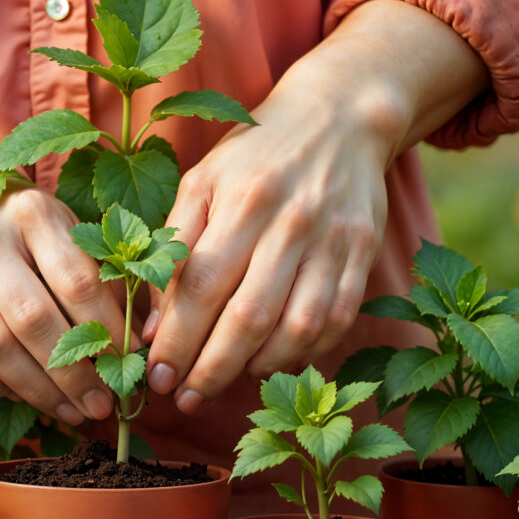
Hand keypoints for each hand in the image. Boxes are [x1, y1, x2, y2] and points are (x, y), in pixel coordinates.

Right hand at [0, 181, 121, 424]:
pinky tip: (24, 398)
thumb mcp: (60, 228)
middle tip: (103, 404)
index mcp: (32, 213)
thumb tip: (146, 333)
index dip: (108, 330)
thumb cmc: (13, 230)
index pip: (78, 281)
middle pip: (35, 319)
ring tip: (72, 412)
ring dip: (39, 390)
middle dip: (75, 372)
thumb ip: (103, 272)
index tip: (131, 365)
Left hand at [142, 55, 391, 412]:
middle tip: (184, 399)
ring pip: (297, 327)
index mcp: (242, 200)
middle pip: (248, 316)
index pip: (201, 286)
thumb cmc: (255, 156)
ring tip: (225, 382)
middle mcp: (290, 222)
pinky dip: (303, 354)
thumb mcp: (202, 181)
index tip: (157, 376)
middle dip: (211, 369)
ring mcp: (333, 241)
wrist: (339, 118)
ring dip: (257, 368)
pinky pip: (335, 321)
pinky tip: (272, 362)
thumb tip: (155, 325)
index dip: (177, 340)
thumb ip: (175, 247)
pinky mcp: (363, 254)